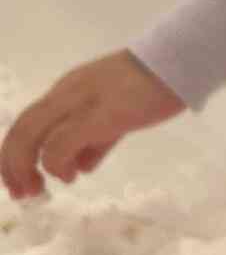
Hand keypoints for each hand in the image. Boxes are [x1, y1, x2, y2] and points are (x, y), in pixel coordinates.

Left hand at [0, 51, 185, 200]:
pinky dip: (56, 164)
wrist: (180, 62)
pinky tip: (72, 175)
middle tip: (22, 193)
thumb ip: (97, 139)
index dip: (16, 155)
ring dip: (26, 168)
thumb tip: (82, 166)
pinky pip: (60, 144)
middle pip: (20, 131)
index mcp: (67, 92)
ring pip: (30, 136)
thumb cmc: (155, 85)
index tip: (20, 182)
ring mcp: (79, 103)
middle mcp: (64, 95)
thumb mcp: (118, 113)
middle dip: (12, 166)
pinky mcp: (97, 115)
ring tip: (38, 189)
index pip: (27, 123)